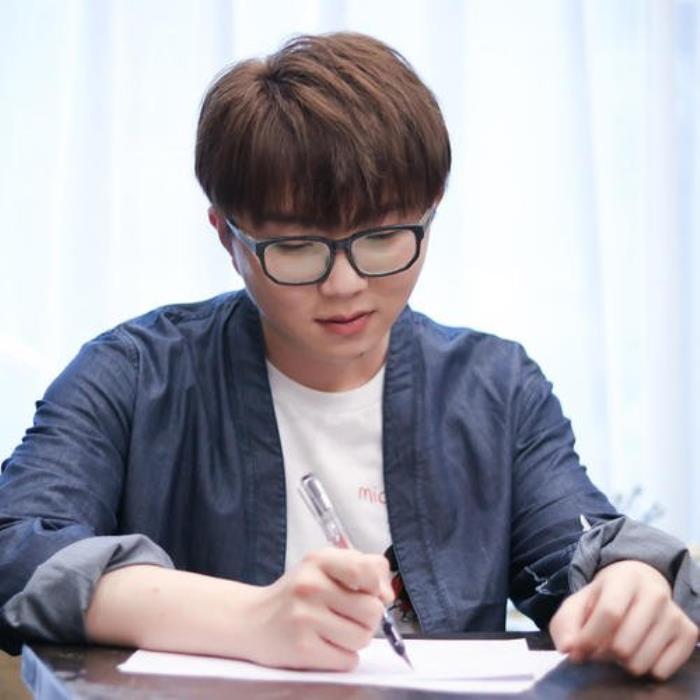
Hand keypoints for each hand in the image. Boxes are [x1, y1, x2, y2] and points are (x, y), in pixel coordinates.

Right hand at [247, 547, 393, 670]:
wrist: (252, 620)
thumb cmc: (297, 593)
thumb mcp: (324, 566)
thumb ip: (362, 569)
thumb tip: (387, 595)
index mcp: (320, 560)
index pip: (369, 569)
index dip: (378, 586)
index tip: (371, 592)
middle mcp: (311, 586)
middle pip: (373, 610)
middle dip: (367, 618)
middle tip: (348, 615)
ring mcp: (305, 617)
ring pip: (362, 637)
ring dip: (355, 639)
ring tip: (334, 631)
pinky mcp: (302, 649)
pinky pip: (347, 660)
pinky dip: (343, 657)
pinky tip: (325, 645)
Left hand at [549, 560, 698, 679]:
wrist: (639, 583)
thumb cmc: (603, 597)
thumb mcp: (578, 603)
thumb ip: (566, 624)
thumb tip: (568, 649)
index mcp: (624, 579)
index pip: (610, 613)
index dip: (590, 638)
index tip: (578, 650)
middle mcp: (654, 593)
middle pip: (624, 644)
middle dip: (604, 653)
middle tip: (601, 644)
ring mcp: (674, 613)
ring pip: (642, 662)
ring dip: (623, 663)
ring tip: (620, 645)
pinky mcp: (689, 632)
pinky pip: (662, 671)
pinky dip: (645, 668)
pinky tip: (641, 650)